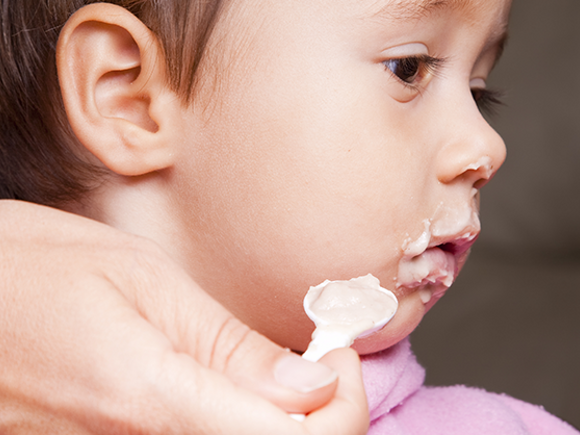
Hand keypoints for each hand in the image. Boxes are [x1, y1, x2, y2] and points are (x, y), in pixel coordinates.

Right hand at [0, 200, 367, 433]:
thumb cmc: (35, 269)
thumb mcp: (142, 280)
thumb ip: (227, 344)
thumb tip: (311, 385)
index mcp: (150, 400)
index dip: (342, 406)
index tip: (339, 355)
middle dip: (319, 416)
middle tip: (321, 359)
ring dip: (283, 419)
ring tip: (282, 367)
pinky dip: (238, 418)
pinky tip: (236, 384)